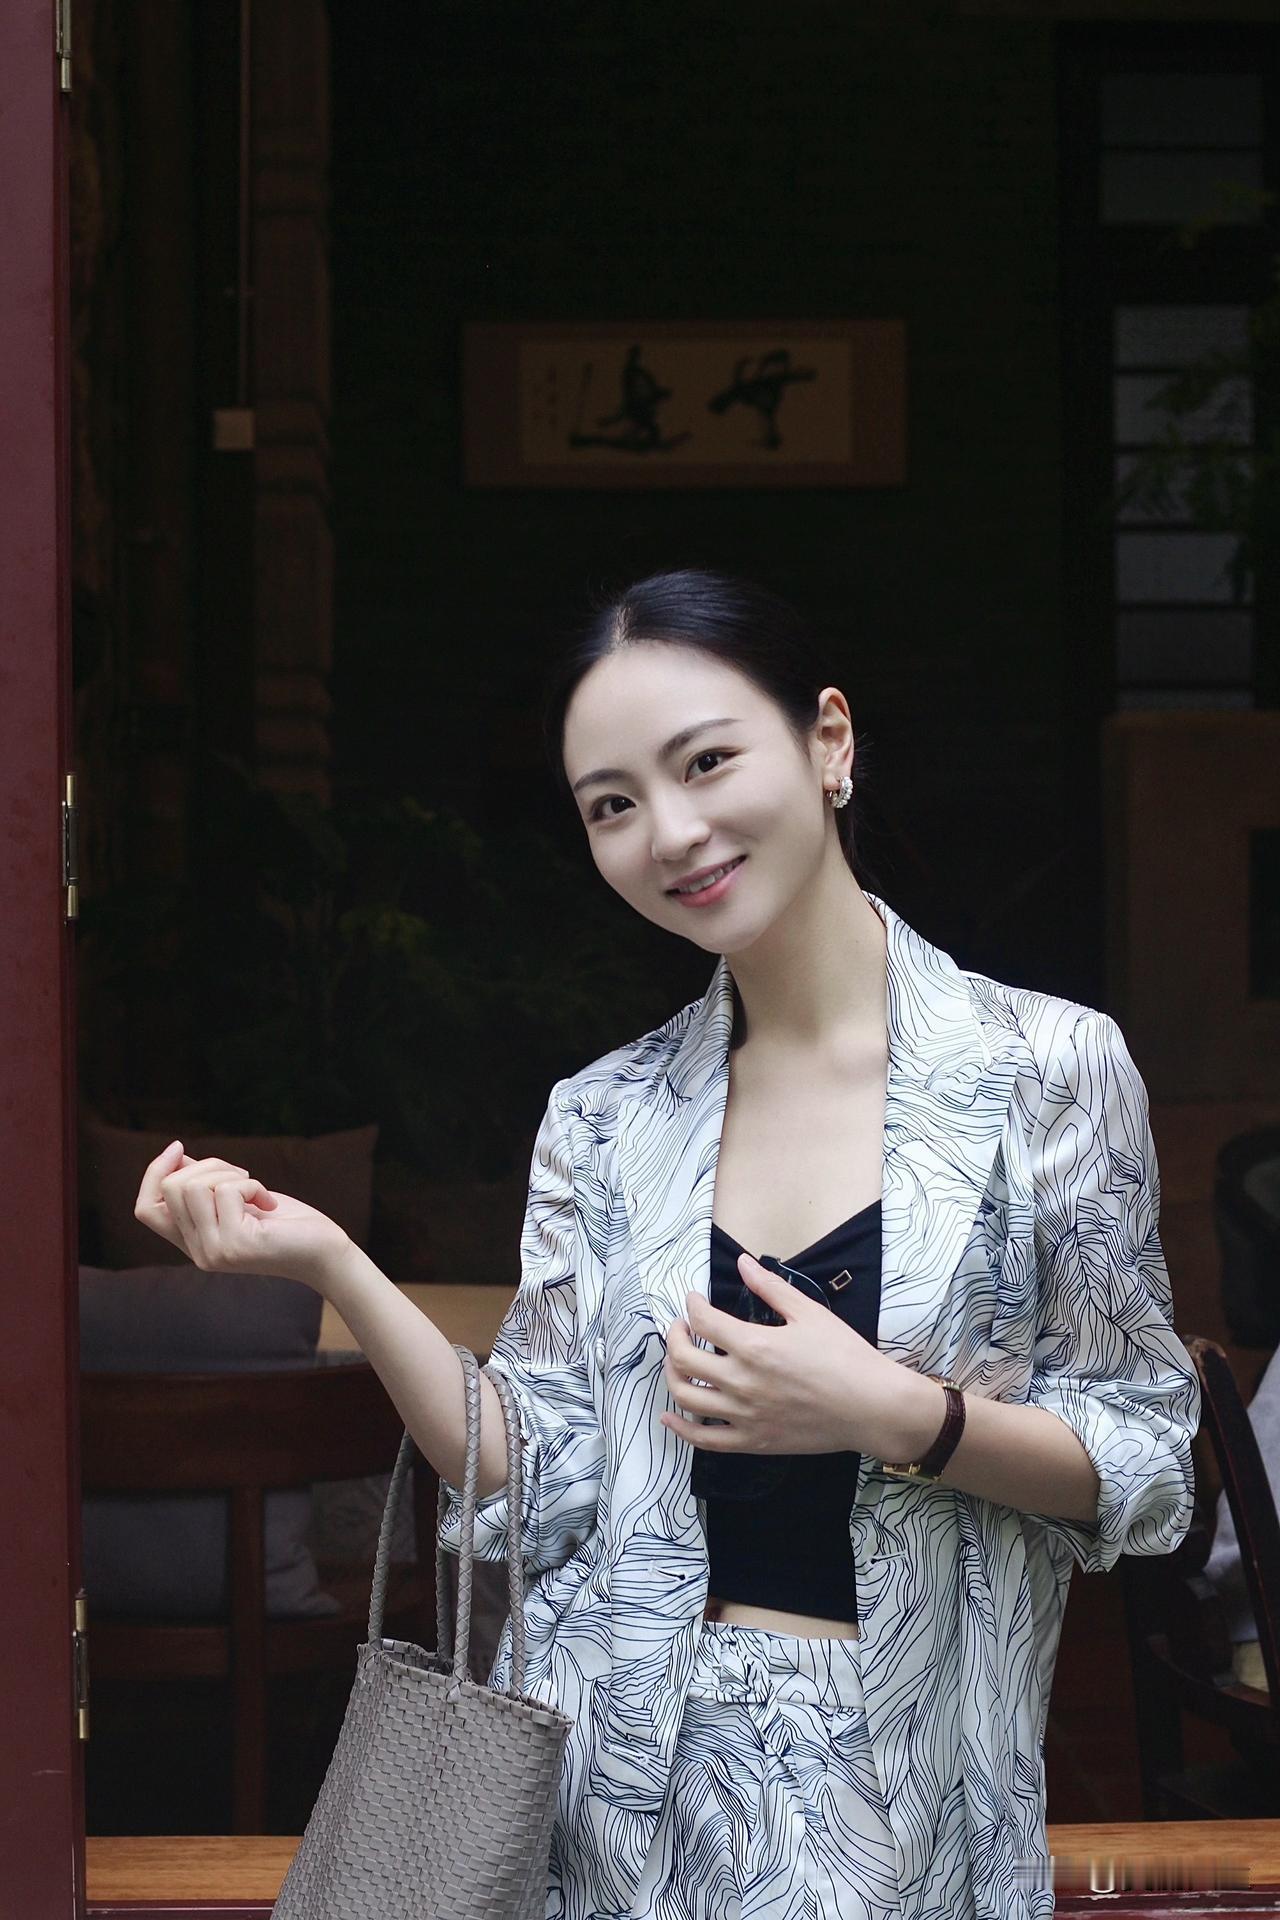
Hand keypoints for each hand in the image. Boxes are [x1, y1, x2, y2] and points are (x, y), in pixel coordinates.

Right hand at [133, 1140, 351, 1292]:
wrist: (324, 1252)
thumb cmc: (287, 1223)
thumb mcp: (239, 1199)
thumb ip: (206, 1185)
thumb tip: (176, 1158)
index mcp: (193, 1241)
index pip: (145, 1209)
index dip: (153, 1173)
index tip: (179, 1148)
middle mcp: (197, 1252)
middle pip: (169, 1188)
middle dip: (207, 1165)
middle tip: (242, 1176)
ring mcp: (213, 1252)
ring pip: (192, 1186)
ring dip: (228, 1173)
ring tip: (255, 1189)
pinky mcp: (234, 1246)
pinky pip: (226, 1191)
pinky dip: (251, 1184)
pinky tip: (269, 1201)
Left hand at [660, 1251, 912, 1457]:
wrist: (872, 1407)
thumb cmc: (845, 1356)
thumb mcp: (809, 1313)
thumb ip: (770, 1287)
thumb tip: (742, 1263)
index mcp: (754, 1347)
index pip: (703, 1321)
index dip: (692, 1305)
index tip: (693, 1299)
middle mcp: (742, 1382)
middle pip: (684, 1359)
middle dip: (675, 1337)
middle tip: (682, 1327)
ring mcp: (744, 1416)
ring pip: (686, 1398)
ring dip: (672, 1375)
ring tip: (678, 1361)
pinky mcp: (753, 1442)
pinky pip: (705, 1440)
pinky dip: (681, 1428)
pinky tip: (670, 1416)